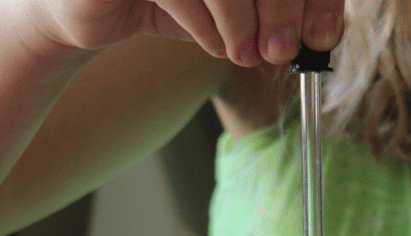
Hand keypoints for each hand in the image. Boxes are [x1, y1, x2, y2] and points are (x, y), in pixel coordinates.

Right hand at [18, 0, 343, 65]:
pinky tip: (219, 47)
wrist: (87, 8)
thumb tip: (311, 32)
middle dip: (283, 6)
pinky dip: (209, 25)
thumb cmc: (161, 1)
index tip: (323, 33)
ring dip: (244, 21)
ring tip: (247, 55)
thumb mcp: (222, 7)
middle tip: (283, 49)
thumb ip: (262, 12)